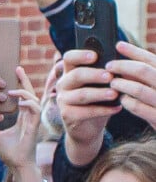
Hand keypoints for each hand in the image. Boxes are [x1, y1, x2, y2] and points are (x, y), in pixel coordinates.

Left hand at [0, 66, 40, 175]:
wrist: (17, 166)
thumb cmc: (9, 153)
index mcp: (23, 118)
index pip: (23, 97)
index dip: (20, 85)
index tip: (14, 73)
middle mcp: (29, 117)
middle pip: (30, 93)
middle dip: (25, 80)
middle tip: (18, 67)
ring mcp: (33, 121)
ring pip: (34, 99)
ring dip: (24, 92)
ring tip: (12, 91)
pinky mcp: (34, 126)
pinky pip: (35, 109)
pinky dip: (28, 103)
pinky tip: (19, 101)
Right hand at [56, 49, 119, 164]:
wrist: (88, 126)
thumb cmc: (96, 100)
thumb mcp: (98, 85)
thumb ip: (103, 74)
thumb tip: (119, 67)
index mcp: (70, 72)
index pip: (69, 58)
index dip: (80, 55)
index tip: (95, 56)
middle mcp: (63, 84)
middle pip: (76, 75)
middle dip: (94, 75)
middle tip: (110, 77)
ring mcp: (63, 100)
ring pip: (81, 94)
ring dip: (100, 94)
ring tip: (115, 94)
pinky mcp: (67, 115)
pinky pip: (85, 112)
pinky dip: (103, 110)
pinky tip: (117, 108)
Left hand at [106, 41, 155, 129]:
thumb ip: (143, 76)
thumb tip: (122, 64)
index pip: (151, 59)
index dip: (133, 51)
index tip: (118, 45)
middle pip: (143, 70)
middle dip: (123, 66)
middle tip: (108, 66)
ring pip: (138, 89)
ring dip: (121, 84)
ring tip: (113, 82)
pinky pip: (137, 107)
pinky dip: (126, 101)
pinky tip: (121, 99)